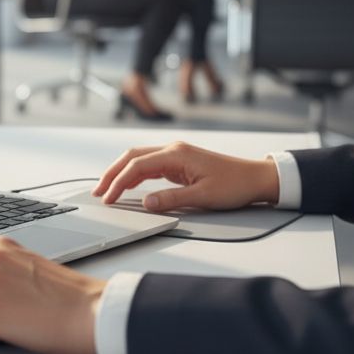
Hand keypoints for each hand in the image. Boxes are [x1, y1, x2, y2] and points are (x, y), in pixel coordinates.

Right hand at [92, 141, 279, 211]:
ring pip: (139, 158)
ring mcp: (176, 154)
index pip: (137, 165)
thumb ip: (171, 199)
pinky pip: (150, 164)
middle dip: (112, 173)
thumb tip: (146, 203)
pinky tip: (129, 185)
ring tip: (107, 189)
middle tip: (98, 192)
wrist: (255, 177)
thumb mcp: (203, 197)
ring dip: (122, 172)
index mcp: (176, 154)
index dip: (119, 182)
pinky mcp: (180, 162)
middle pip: (133, 156)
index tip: (107, 198)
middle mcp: (173, 150)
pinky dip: (135, 174)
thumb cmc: (234, 185)